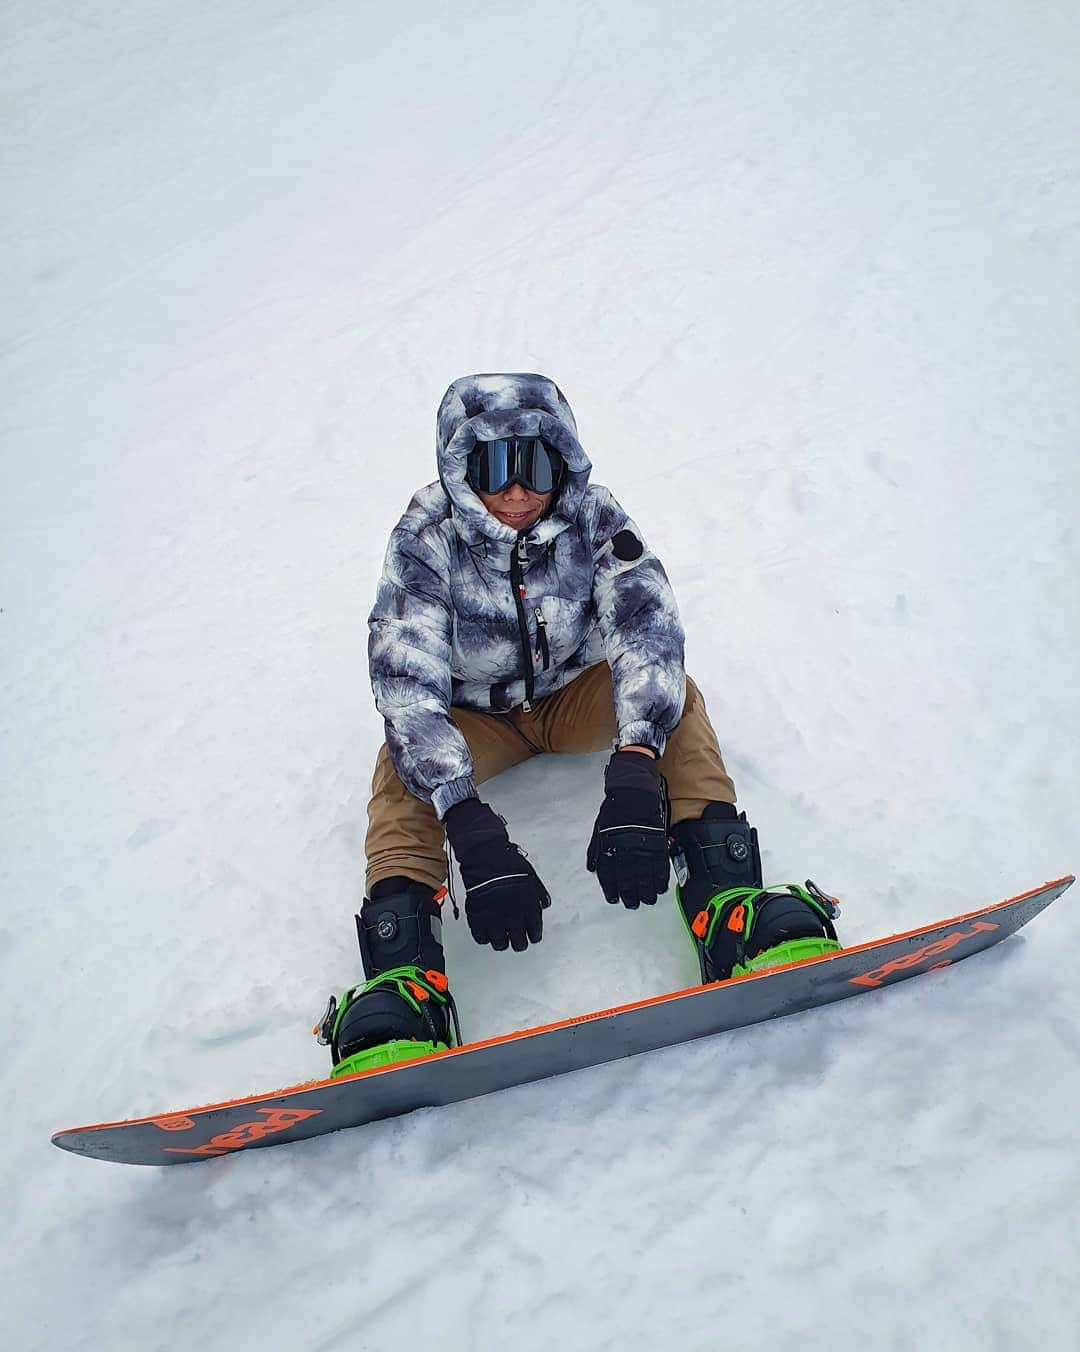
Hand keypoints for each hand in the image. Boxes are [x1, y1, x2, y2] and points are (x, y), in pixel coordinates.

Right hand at [443, 798, 550, 951]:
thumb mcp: (532, 878)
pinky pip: (481, 938)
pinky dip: (484, 938)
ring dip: (502, 942)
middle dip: (519, 943)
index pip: (534, 932)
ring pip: (500, 944)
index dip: (533, 936)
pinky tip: (487, 933)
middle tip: (517, 941)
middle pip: (518, 943)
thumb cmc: (509, 864)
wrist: (486, 858)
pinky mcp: (477, 918)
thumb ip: (539, 894)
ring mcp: (494, 919)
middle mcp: (513, 916)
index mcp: (529, 907)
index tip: (531, 937)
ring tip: (502, 939)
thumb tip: (544, 905)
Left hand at [586, 749, 669, 907]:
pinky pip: (659, 868)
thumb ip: (596, 852)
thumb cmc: (614, 809)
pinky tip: (659, 888)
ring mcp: (641, 850)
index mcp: (609, 851)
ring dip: (645, 892)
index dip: (612, 891)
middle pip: (627, 882)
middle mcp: (624, 854)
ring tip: (647, 900)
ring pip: (644, 879)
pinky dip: (660, 880)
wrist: (632, 793)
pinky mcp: (657, 845)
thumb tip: (592, 868)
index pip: (609, 878)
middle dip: (630, 896)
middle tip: (632, 903)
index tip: (614, 899)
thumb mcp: (598, 830)